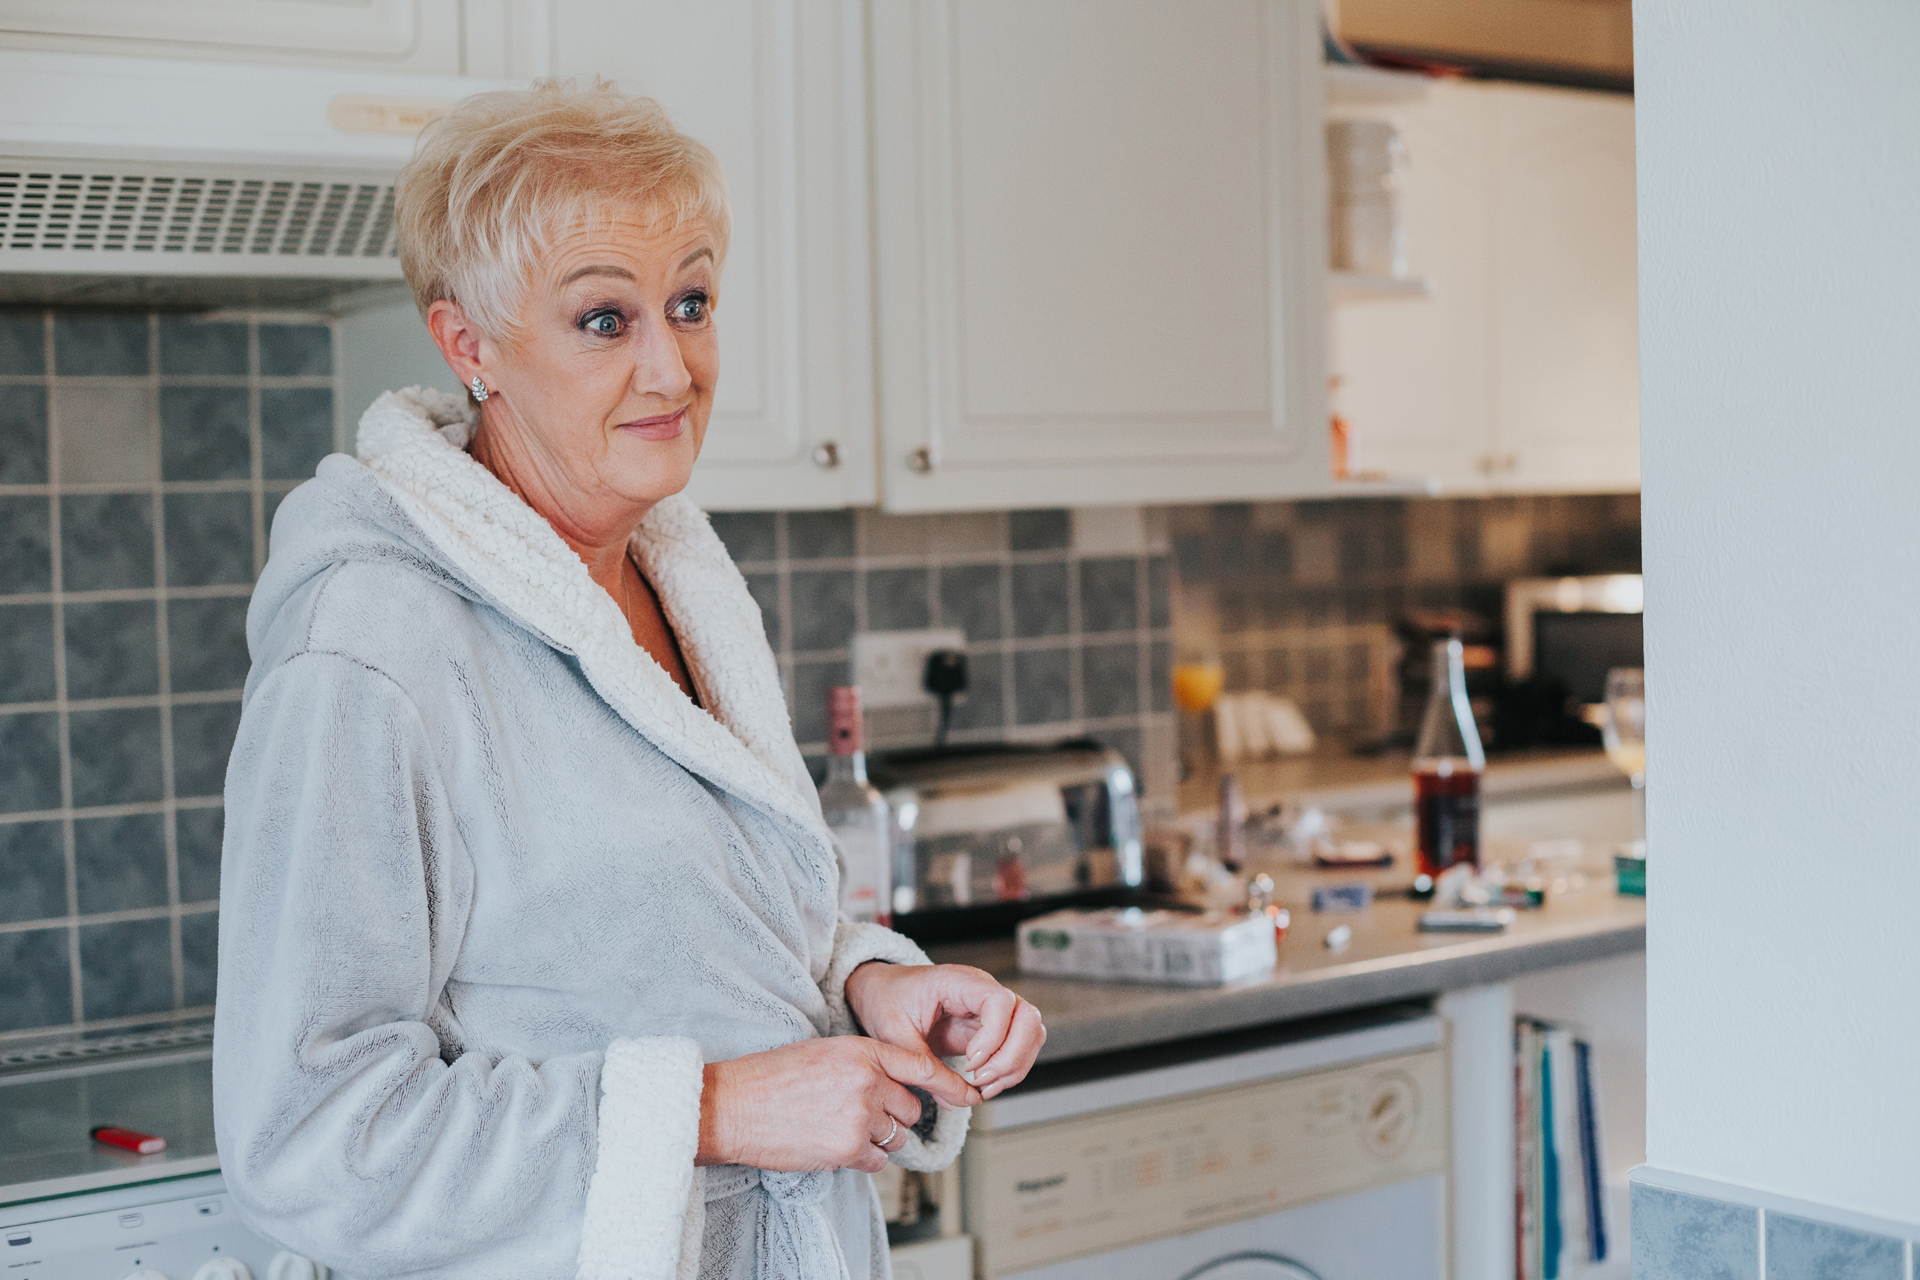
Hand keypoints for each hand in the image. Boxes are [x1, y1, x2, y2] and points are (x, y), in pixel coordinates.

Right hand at [697, 1036, 981, 1172]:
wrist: (735, 1106)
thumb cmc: (773, 1077)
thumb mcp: (826, 1052)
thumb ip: (865, 1063)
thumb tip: (896, 1085)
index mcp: (862, 1051)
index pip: (920, 1066)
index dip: (947, 1082)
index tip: (966, 1092)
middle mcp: (867, 1081)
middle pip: (910, 1107)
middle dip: (892, 1114)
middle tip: (858, 1112)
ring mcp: (860, 1116)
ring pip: (895, 1136)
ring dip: (876, 1137)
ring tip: (838, 1126)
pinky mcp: (848, 1149)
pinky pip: (878, 1160)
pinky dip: (862, 1158)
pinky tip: (833, 1143)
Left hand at [843, 963, 1045, 1098]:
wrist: (883, 993)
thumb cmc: (887, 1001)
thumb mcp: (893, 1034)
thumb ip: (923, 1066)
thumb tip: (957, 1098)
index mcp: (958, 981)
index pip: (1000, 1001)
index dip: (993, 1037)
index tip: (969, 1061)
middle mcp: (983, 991)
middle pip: (1028, 1017)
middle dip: (1011, 1057)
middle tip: (979, 1080)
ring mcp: (992, 1009)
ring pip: (1032, 1033)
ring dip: (1014, 1067)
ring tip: (982, 1087)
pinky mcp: (992, 1028)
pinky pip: (1019, 1047)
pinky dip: (1010, 1071)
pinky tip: (984, 1085)